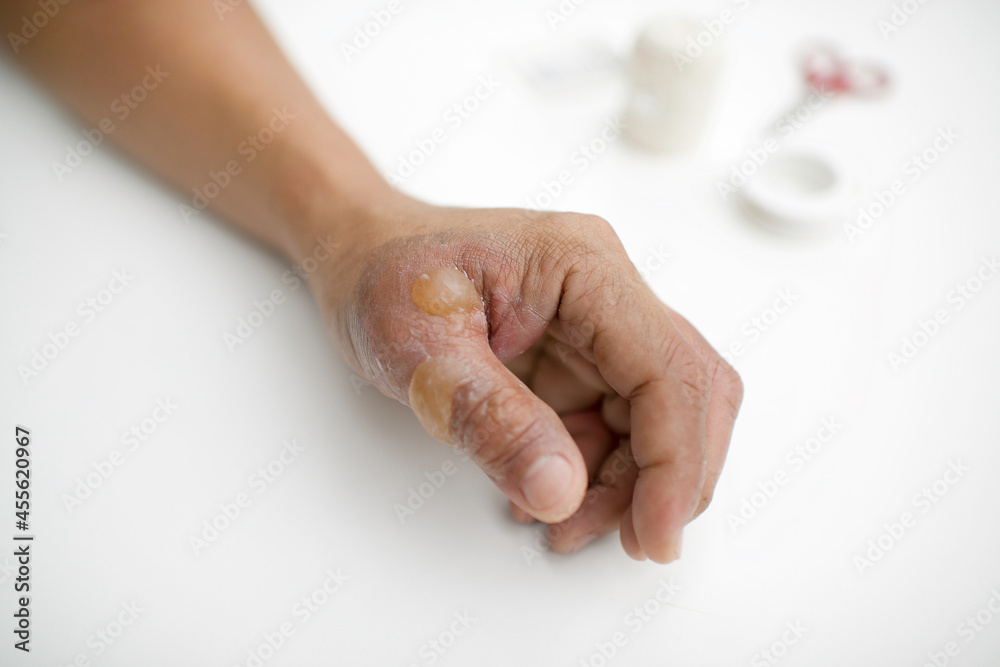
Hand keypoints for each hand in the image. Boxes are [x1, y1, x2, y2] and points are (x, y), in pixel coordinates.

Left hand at [315, 195, 743, 562]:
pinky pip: (619, 421)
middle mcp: (606, 290)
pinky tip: (549, 496)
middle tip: (635, 542)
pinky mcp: (582, 355)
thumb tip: (561, 491)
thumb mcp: (422, 354)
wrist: (362, 257)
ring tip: (565, 523)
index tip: (656, 534)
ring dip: (632, 482)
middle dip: (669, 476)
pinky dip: (599, 471)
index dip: (674, 461)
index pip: (666, 369)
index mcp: (582, 267)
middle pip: (687, 391)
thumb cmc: (385, 280)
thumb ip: (492, 420)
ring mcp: (599, 323)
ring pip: (660, 414)